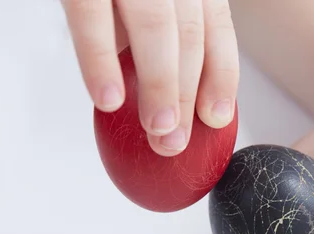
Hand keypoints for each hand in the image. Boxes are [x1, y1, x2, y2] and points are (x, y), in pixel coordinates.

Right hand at [62, 0, 238, 155]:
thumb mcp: (142, 0)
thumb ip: (151, 34)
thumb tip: (156, 94)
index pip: (217, 29)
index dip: (221, 77)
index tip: (216, 116)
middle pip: (189, 36)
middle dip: (185, 96)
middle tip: (176, 140)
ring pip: (155, 28)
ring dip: (159, 87)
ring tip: (157, 130)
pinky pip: (92, 17)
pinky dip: (100, 61)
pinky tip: (108, 98)